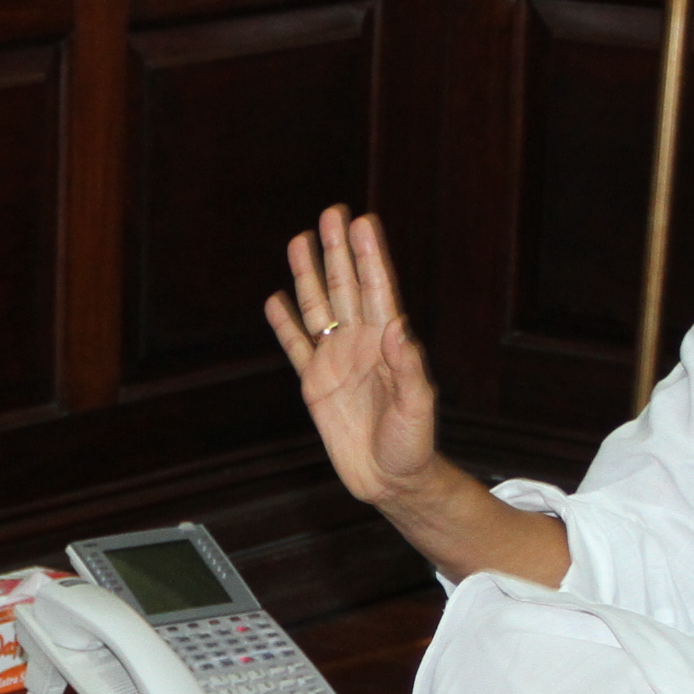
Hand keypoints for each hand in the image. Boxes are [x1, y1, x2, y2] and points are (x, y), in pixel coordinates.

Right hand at [264, 207, 441, 511]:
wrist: (389, 480)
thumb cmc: (412, 445)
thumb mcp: (418, 408)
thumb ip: (408, 367)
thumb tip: (395, 326)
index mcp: (387, 343)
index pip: (377, 289)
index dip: (369, 256)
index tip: (362, 223)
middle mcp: (360, 344)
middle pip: (345, 287)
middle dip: (337, 250)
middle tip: (331, 213)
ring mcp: (336, 361)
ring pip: (317, 308)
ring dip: (308, 274)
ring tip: (298, 240)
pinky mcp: (314, 384)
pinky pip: (295, 346)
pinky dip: (284, 324)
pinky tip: (276, 299)